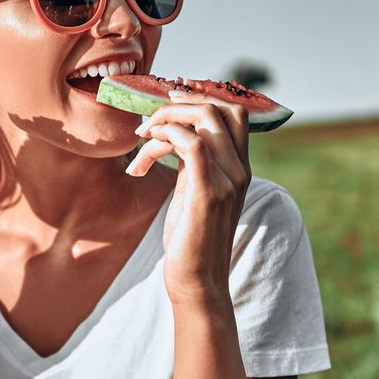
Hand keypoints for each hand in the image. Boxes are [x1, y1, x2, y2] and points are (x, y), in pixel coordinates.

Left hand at [125, 88, 251, 306]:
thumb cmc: (190, 240)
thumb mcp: (193, 192)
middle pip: (222, 107)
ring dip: (166, 118)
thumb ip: (192, 164)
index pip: (234, 112)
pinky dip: (166, 135)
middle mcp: (238, 170)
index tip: (169, 101)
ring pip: (205, 119)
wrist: (197, 282)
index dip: (202, 97)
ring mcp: (227, 180)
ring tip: (140, 137)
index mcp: (238, 168)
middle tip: (151, 117)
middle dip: (182, 102)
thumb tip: (173, 136)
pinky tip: (145, 147)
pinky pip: (191, 144)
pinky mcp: (208, 193)